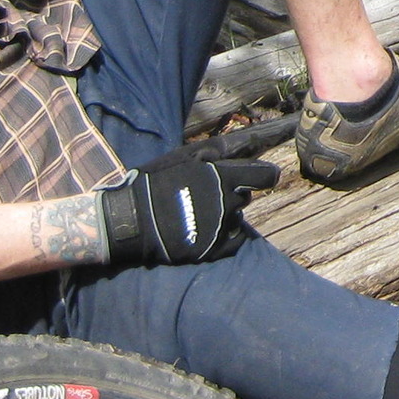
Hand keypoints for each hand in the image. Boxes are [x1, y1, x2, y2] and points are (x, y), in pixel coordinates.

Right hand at [98, 148, 280, 266]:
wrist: (132, 219)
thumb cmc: (155, 183)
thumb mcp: (183, 158)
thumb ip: (212, 154)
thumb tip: (234, 149)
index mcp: (223, 177)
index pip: (265, 176)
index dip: (266, 176)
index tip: (264, 177)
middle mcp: (227, 202)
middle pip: (245, 198)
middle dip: (234, 195)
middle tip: (210, 197)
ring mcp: (220, 227)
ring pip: (237, 218)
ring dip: (227, 215)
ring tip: (201, 214)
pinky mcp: (211, 249)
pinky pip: (234, 242)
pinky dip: (227, 236)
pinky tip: (211, 231)